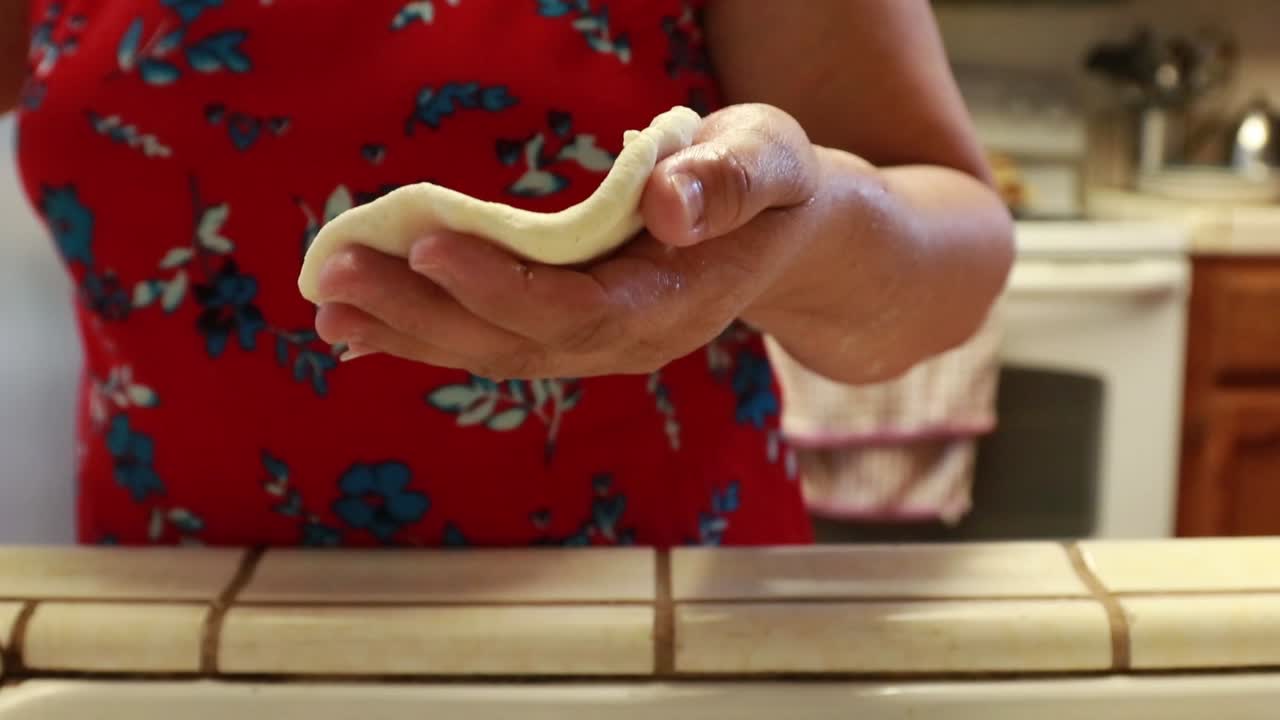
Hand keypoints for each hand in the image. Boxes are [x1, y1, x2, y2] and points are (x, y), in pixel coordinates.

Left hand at [311, 103, 822, 378]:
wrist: (781, 236)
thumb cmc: (772, 183)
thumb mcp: (769, 158)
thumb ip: (728, 181)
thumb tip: (666, 205)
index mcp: (675, 299)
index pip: (581, 309)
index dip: (505, 287)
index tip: (432, 246)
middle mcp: (628, 339)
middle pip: (518, 342)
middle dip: (425, 314)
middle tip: (338, 277)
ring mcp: (596, 344)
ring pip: (495, 351)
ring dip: (408, 331)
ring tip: (328, 303)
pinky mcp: (569, 332)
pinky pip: (493, 342)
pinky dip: (425, 334)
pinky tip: (361, 326)